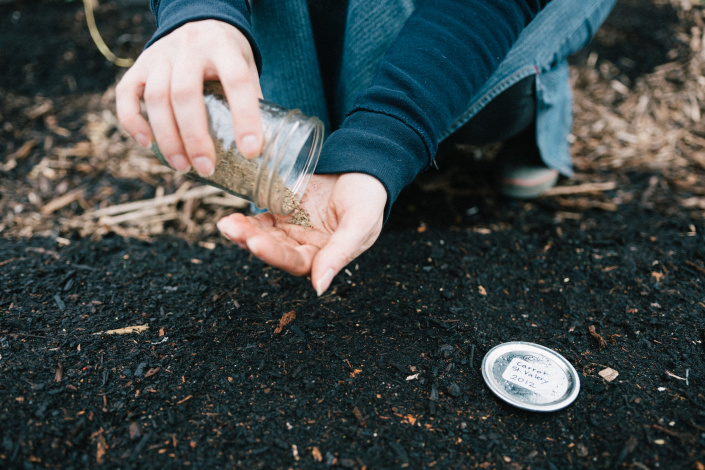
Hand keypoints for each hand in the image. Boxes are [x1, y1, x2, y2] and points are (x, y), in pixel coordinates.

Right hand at [115, 20, 262, 176]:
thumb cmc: (226, 54)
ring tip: (182, 166)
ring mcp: (160, 55)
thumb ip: (251, 99)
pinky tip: (146, 144)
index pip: (236, 81)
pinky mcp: (140, 64)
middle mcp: (189, 48)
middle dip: (195, 137)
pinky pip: (126, 93)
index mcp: (224, 47)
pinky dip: (133, 121)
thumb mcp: (246, 66)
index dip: (245, 117)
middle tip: (206, 168)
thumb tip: (262, 147)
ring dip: (167, 138)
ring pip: (156, 98)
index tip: (251, 151)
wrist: (198, 20)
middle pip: (185, 94)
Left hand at [216, 173, 386, 295]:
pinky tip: (232, 219)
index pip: (295, 262)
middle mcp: (306, 245)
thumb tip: (319, 288)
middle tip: (234, 230)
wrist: (365, 165)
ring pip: (264, 236)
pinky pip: (262, 219)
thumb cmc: (369, 197)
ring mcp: (293, 228)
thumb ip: (340, 253)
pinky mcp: (284, 210)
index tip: (254, 243)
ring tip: (227, 225)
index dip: (274, 254)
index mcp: (326, 255)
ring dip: (244, 233)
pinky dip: (247, 220)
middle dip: (252, 242)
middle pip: (274, 250)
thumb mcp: (360, 224)